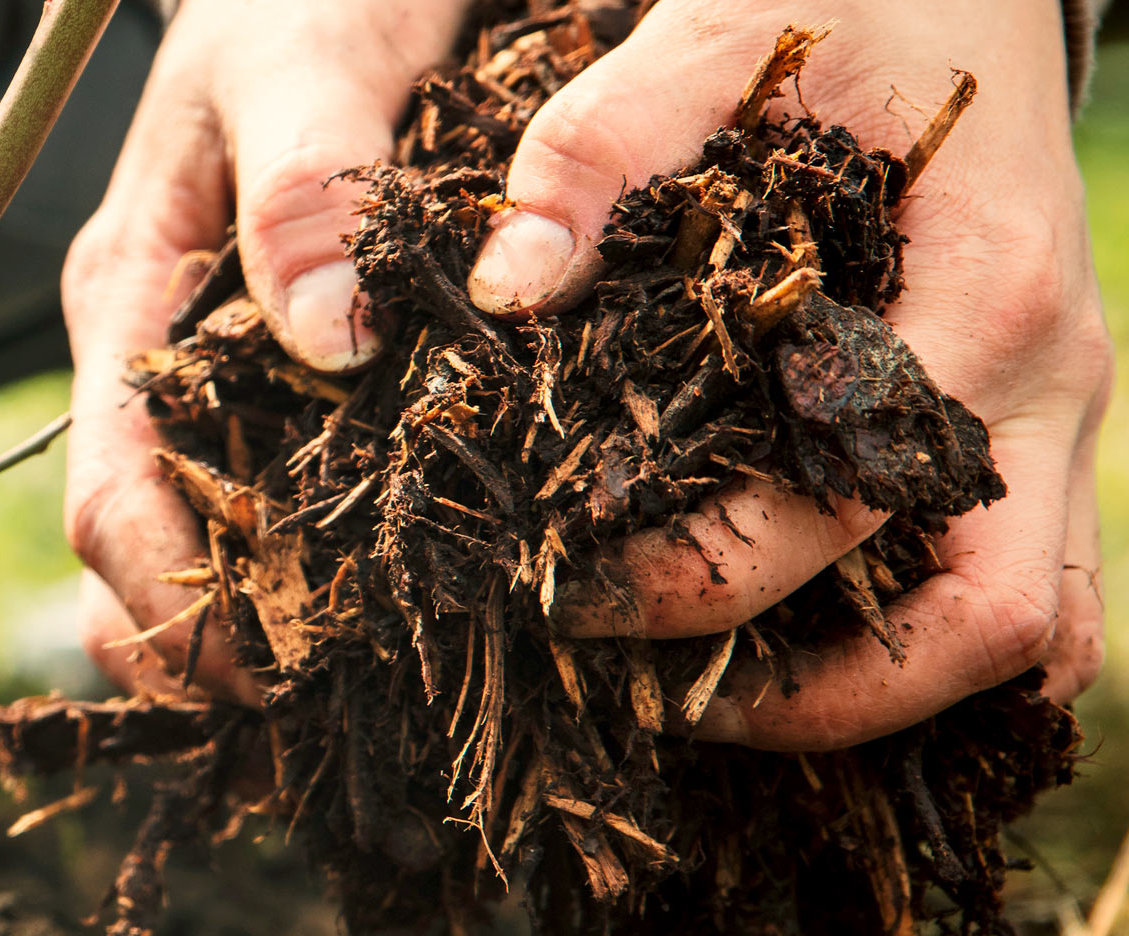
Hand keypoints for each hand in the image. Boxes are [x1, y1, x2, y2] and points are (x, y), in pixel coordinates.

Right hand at [64, 0, 476, 702]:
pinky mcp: (286, 365)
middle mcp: (160, 351)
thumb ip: (309, 187)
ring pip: (204, 536)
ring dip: (261, 624)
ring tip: (365, 696)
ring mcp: (217, 363)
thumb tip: (325, 344)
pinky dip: (318, 566)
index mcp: (130, 295)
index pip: (110, 492)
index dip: (164, 603)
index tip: (257, 673)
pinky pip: (281, 491)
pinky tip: (401, 607)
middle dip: (205, 647)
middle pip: (138, 547)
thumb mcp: (305, 60)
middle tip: (322, 720)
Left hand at [460, 0, 1106, 750]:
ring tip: (714, 701)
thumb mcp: (717, 27)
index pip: (855, 507)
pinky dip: (922, 643)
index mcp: (983, 295)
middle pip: (994, 625)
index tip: (569, 591)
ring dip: (890, 692)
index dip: (707, 581)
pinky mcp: (1025, 417)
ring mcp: (1052, 410)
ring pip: (1031, 627)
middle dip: (825, 697)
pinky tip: (788, 650)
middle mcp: (1044, 379)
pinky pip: (1020, 580)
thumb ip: (600, 146)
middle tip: (655, 699)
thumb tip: (505, 281)